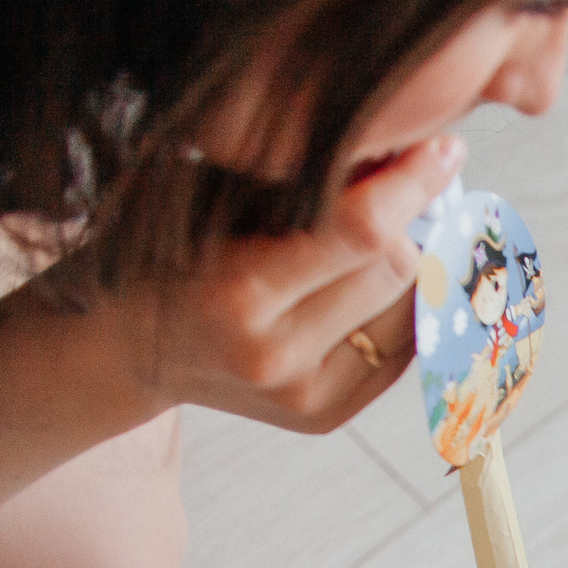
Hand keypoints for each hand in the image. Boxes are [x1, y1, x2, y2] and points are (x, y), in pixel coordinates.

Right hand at [108, 135, 467, 432]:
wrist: (125, 346)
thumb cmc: (166, 248)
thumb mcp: (210, 196)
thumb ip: (298, 182)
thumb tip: (398, 153)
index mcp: (236, 293)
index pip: (360, 232)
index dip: (411, 185)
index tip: (442, 151)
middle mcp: (275, 355)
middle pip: (396, 270)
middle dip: (410, 221)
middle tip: (405, 190)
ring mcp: (305, 396)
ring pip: (409, 311)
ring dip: (409, 266)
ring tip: (378, 238)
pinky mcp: (325, 416)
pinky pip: (399, 349)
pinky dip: (397, 308)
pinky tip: (365, 284)